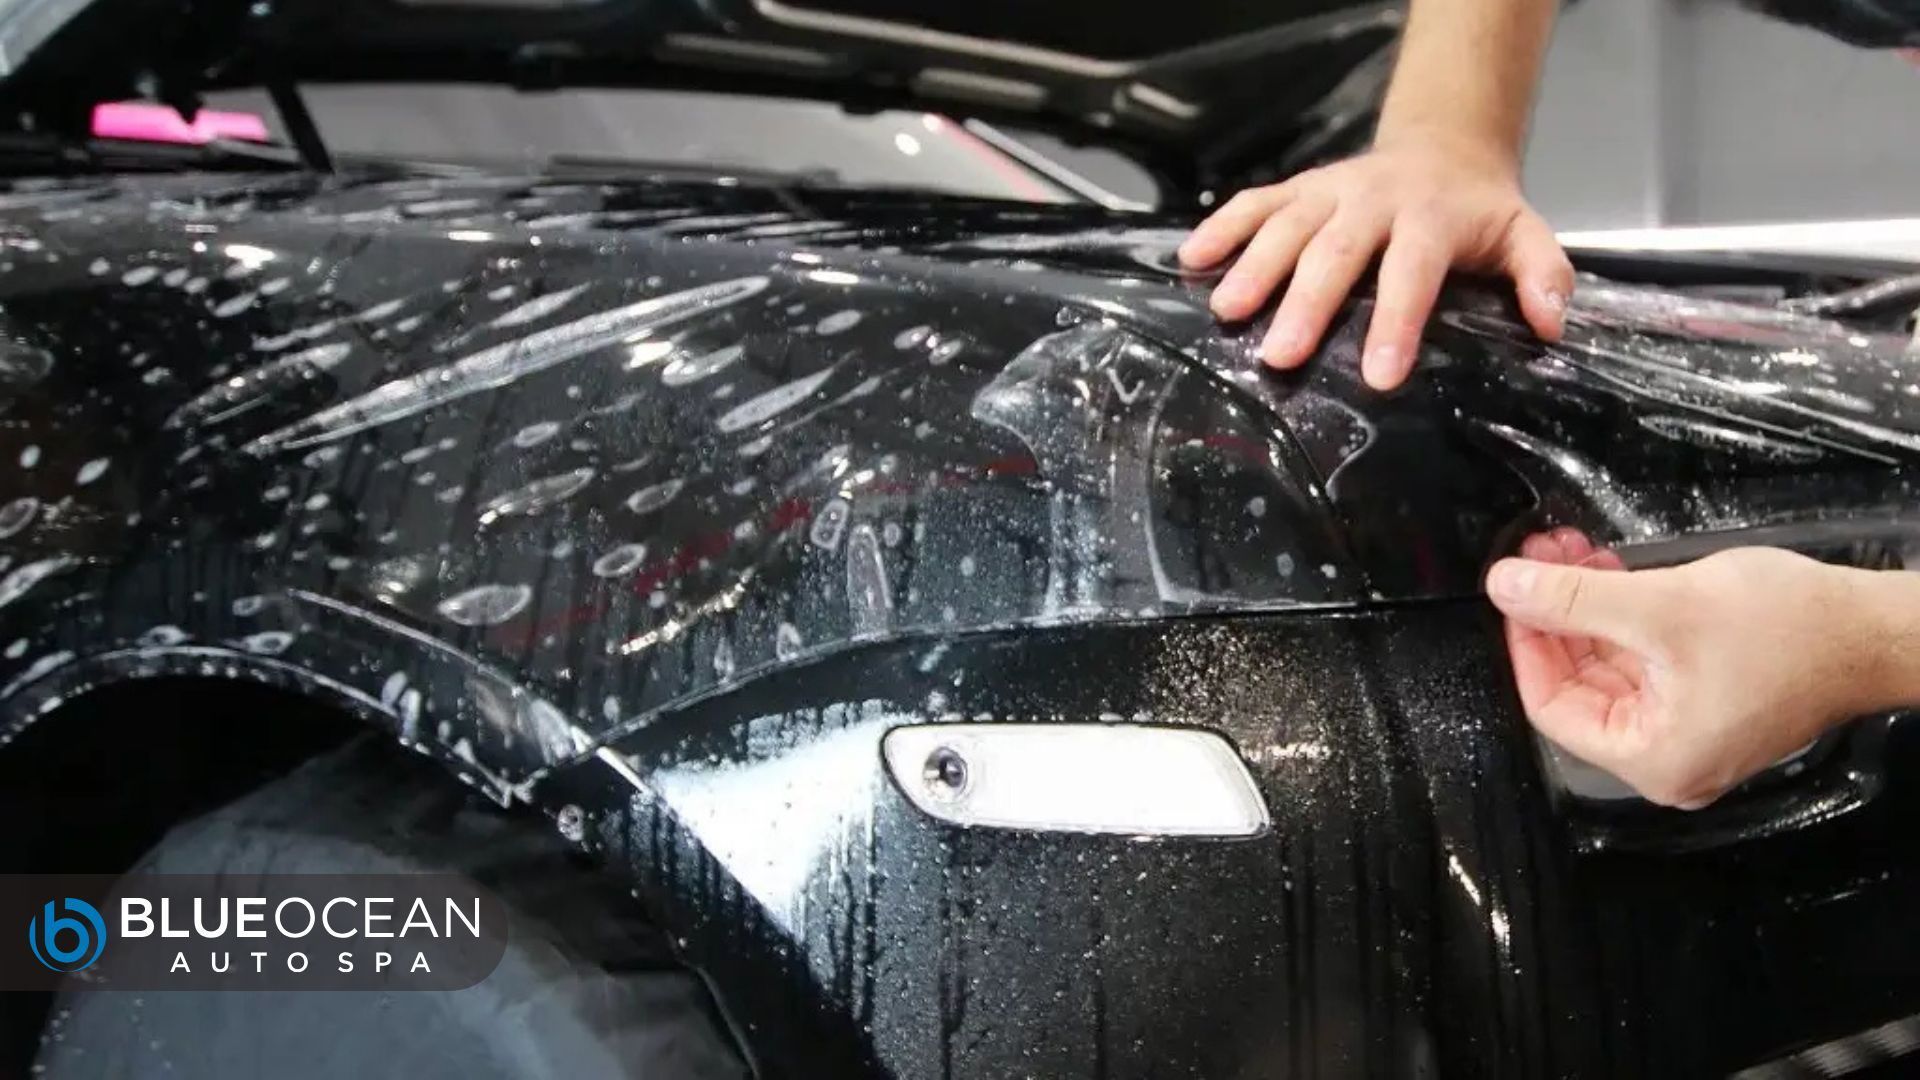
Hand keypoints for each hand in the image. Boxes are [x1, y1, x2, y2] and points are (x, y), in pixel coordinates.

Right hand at [1177, 133, 1572, 389]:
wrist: (1443, 147)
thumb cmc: (1477, 210)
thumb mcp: (1525, 233)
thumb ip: (1543, 275)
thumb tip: (1550, 324)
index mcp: (1431, 218)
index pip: (1412, 272)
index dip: (1396, 323)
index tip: (1381, 376)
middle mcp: (1373, 200)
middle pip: (1336, 251)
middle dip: (1306, 303)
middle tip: (1279, 355)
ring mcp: (1329, 192)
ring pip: (1287, 226)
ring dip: (1253, 267)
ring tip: (1227, 312)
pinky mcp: (1298, 189)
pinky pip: (1255, 202)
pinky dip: (1221, 227)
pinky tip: (1191, 260)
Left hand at [1486, 529, 1880, 807]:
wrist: (1878, 628)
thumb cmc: (1788, 629)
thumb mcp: (1662, 607)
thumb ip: (1573, 600)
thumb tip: (1504, 587)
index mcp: (1653, 759)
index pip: (1551, 707)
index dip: (1526, 642)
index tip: (1514, 590)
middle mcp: (1668, 759)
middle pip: (1579, 684)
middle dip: (1556, 614)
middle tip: (1537, 556)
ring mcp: (1691, 730)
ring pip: (1610, 666)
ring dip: (1585, 607)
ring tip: (1566, 551)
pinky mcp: (1710, 699)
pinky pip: (1646, 661)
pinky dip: (1622, 616)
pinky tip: (1604, 570)